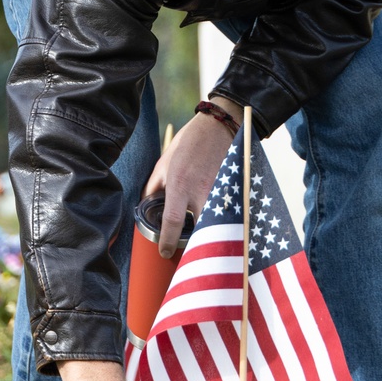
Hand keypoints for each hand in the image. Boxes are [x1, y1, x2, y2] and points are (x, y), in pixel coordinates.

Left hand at [144, 102, 240, 255]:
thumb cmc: (189, 143)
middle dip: (194, 246)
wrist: (219, 127)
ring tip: (206, 244)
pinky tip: (222, 228)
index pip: (172, 222)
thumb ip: (154, 186)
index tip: (164, 252)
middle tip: (189, 254)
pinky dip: (225, 224)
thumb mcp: (164, 162)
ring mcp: (221, 192)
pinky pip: (230, 214)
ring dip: (212, 237)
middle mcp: (201, 192)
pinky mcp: (235, 190)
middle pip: (200, 231)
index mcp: (180, 185)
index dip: (167, 242)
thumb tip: (146, 204)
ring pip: (218, 226)